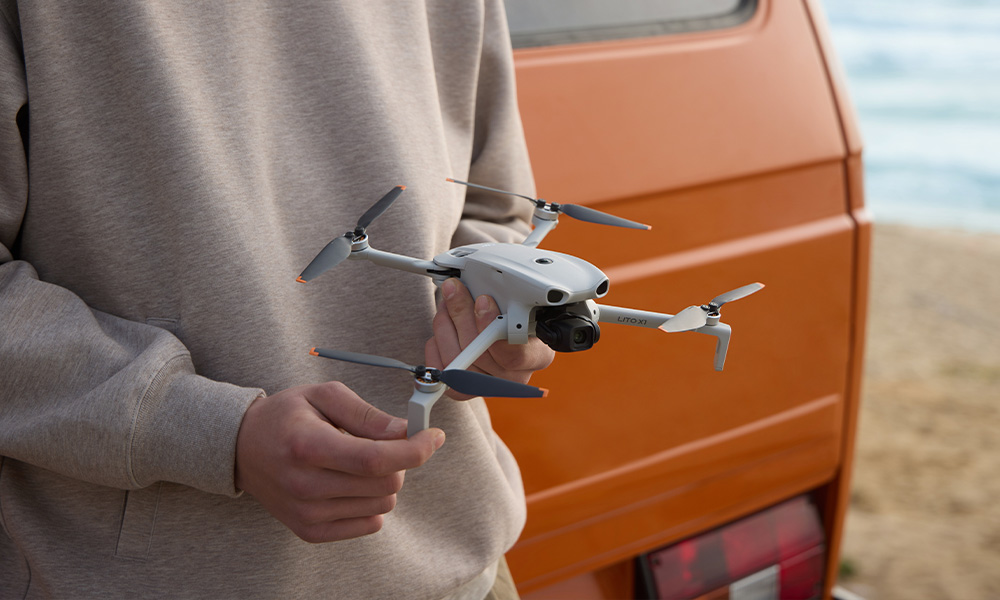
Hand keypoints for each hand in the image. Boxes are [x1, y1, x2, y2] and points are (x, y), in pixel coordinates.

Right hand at [235, 382, 443, 542]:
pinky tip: (349, 482)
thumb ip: (367, 414)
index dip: (414, 450)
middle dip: (399, 460)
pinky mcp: (309, 531)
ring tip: (356, 461)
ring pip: (382, 505)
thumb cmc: (287, 416)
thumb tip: (406, 431)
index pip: (375, 460)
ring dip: (383, 481)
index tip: (434, 436)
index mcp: (307, 446)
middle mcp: (305, 485)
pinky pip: (369, 524)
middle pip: (386, 484)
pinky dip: (371, 503)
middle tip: (382, 442)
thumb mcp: (324, 395)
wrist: (241, 448)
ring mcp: (306, 513)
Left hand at [424, 278, 554, 399]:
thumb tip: (482, 287)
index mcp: (536, 357)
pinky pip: (442, 370)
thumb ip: (508, 300)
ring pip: (457, 361)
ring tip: (446, 305)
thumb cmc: (513, 319)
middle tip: (454, 291)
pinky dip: (436, 345)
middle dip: (462, 316)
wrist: (500, 336)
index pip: (516, 352)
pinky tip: (443, 330)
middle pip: (480, 355)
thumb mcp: (519, 306)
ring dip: (445, 326)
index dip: (493, 326)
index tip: (482, 300)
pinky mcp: (464, 390)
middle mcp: (514, 378)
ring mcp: (489, 386)